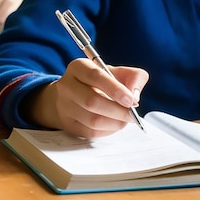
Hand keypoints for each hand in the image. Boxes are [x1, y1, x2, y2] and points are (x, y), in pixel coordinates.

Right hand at [28, 59, 148, 137]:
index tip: (131, 100)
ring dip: (115, 123)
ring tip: (126, 119)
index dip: (115, 89)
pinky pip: (91, 132)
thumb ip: (133, 77)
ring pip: (92, 120)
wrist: (74, 95)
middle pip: (92, 101)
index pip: (96, 76)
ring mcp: (64, 107)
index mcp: (79, 67)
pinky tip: (115, 124)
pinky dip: (109, 130)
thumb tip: (135, 96)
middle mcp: (67, 86)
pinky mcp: (68, 124)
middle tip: (132, 114)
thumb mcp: (116, 72)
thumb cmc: (99, 83)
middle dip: (118, 110)